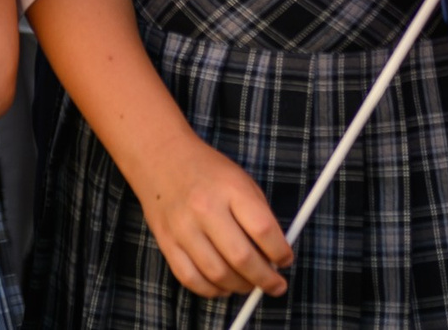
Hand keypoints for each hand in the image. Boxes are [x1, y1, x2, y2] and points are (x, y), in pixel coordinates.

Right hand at [133, 133, 290, 298]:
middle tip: (276, 285)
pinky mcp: (166, 242)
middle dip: (265, 279)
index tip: (287, 260)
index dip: (281, 252)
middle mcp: (205, 209)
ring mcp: (183, 228)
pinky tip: (224, 286)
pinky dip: (211, 290)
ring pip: (217, 274)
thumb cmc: (207, 171)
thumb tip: (275, 254)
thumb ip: (259, 215)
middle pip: (242, 257)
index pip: (263, 230)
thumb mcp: (241, 180)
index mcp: (230, 189)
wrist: (160, 156)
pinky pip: (190, 279)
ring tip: (250, 285)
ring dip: (240, 287)